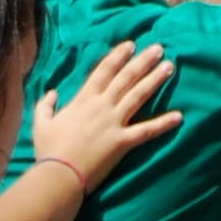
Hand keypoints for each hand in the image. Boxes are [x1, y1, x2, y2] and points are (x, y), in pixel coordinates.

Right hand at [32, 38, 183, 194]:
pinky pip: (146, 131)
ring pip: (138, 95)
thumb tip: (52, 92)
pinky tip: (179, 116)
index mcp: (84, 100)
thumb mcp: (41, 124)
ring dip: (155, 80)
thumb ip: (46, 106)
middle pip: (126, 77)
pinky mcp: (122, 142)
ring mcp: (114, 122)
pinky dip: (163, 123)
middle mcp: (102, 106)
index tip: (131, 44)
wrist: (58, 176)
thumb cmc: (49, 151)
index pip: (104, 71)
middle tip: (159, 48)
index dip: (118, 56)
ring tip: (169, 67)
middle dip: (143, 61)